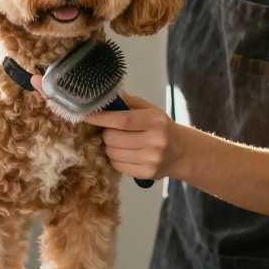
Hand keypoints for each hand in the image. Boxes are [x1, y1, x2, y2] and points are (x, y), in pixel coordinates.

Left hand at [31, 76, 183, 180]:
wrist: (181, 152)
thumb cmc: (161, 127)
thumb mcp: (150, 110)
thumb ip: (128, 102)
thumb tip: (106, 95)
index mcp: (156, 121)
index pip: (123, 120)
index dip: (102, 118)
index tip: (87, 115)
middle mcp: (155, 141)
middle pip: (113, 138)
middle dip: (106, 133)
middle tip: (111, 130)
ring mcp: (152, 159)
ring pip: (112, 153)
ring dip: (109, 146)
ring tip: (119, 142)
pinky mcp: (147, 174)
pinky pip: (117, 166)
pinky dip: (115, 159)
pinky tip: (124, 153)